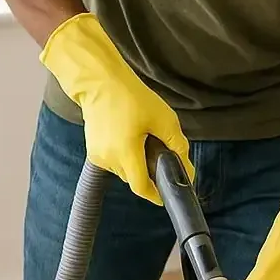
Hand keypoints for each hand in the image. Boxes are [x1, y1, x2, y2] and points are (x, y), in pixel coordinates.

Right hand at [39, 12, 193, 203]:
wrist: (101, 82)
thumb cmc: (133, 98)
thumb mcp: (163, 120)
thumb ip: (177, 146)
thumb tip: (187, 169)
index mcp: (125, 153)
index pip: (141, 187)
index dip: (156, 194)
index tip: (168, 196)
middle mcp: (107, 159)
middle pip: (134, 178)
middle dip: (150, 173)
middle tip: (163, 156)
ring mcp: (97, 155)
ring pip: (124, 171)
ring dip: (138, 164)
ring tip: (147, 142)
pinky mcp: (92, 150)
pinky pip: (114, 162)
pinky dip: (127, 157)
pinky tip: (134, 139)